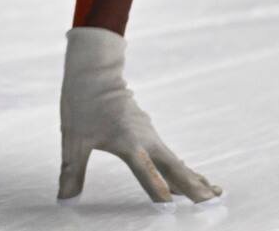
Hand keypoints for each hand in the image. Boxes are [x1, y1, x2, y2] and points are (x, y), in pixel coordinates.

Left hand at [58, 27, 221, 206]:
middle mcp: (146, 140)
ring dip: (192, 177)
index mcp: (129, 145)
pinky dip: (182, 166)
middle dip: (194, 186)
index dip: (160, 194)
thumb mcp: (73, 139)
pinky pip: (168, 153)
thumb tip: (64, 200)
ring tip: (214, 191)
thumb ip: (72, 171)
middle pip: (175, 168)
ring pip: (175, 160)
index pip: (149, 176)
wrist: (94, 69)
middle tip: (214, 202)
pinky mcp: (147, 129)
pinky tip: (188, 174)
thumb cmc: (82, 102)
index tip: (174, 209)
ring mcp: (149, 133)